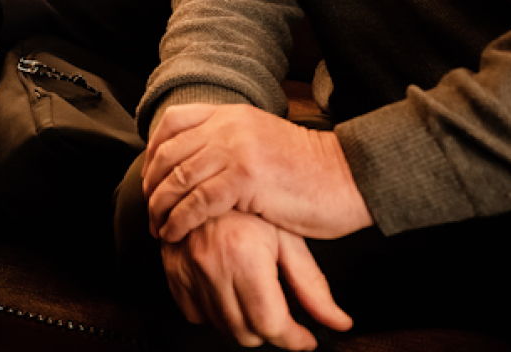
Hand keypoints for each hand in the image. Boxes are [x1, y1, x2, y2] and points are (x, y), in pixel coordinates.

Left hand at [144, 104, 371, 243]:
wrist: (351, 178)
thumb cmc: (309, 172)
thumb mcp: (260, 143)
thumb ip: (227, 145)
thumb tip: (192, 165)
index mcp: (231, 114)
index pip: (172, 122)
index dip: (153, 152)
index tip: (150, 179)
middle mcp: (228, 125)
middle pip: (169, 152)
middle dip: (152, 185)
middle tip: (150, 211)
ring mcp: (236, 149)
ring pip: (178, 178)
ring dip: (161, 207)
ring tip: (158, 229)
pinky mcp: (246, 178)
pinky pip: (198, 201)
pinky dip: (179, 220)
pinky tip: (174, 234)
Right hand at [162, 210, 351, 349]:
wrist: (209, 175)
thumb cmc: (251, 201)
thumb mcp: (289, 237)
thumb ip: (313, 286)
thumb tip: (339, 322)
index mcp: (244, 254)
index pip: (270, 323)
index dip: (294, 338)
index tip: (304, 337)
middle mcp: (211, 263)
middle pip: (245, 332)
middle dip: (269, 329)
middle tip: (280, 309)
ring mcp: (186, 267)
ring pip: (220, 326)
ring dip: (242, 321)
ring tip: (254, 295)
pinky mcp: (171, 269)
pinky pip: (194, 313)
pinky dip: (213, 310)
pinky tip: (227, 289)